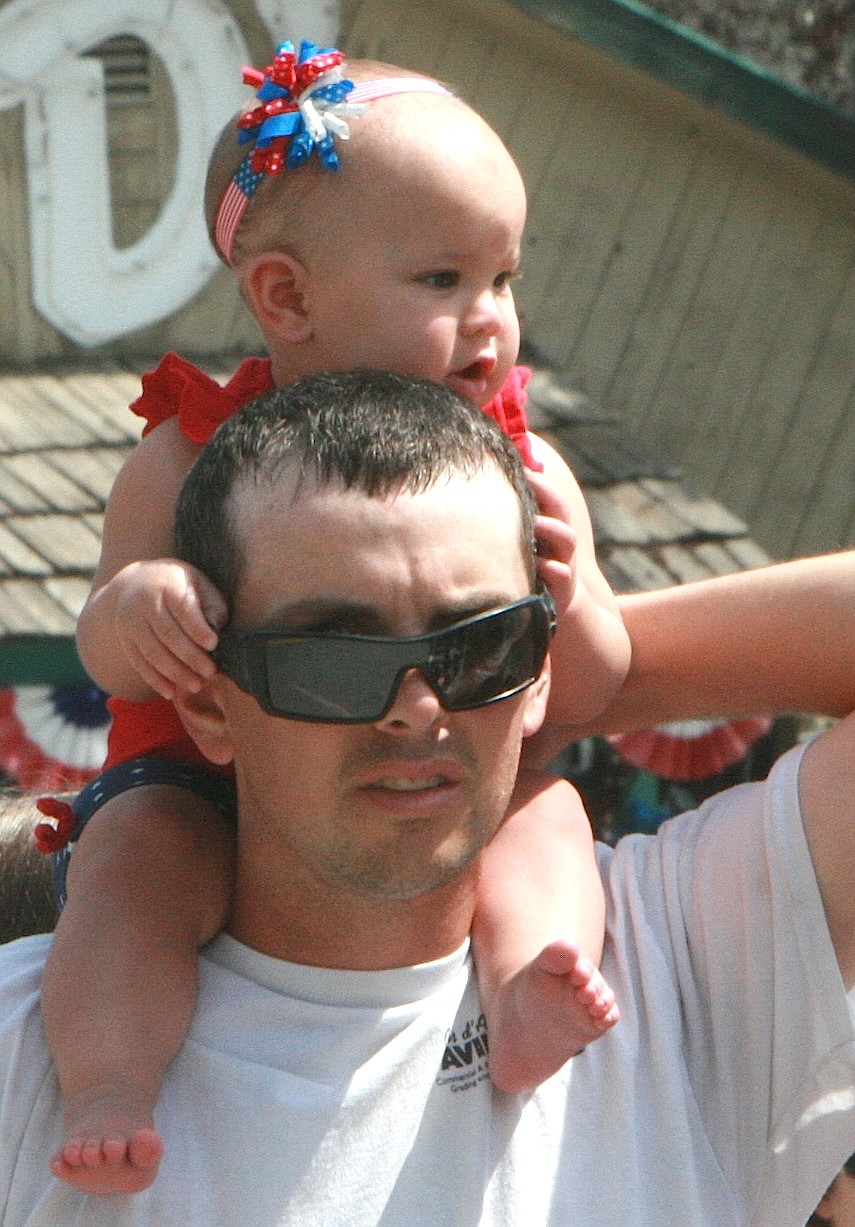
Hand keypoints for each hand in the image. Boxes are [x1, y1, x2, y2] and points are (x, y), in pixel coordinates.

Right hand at [113, 559, 227, 699]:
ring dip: (175, 673)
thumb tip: (217, 630)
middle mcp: (143, 602)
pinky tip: (171, 693)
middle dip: (190, 656)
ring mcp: (130, 622)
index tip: (214, 644)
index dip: (197, 628)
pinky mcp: (124, 640)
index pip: (182, 608)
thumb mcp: (199, 584)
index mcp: (166, 583)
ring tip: (196, 686)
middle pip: (167, 633)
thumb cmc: (180, 586)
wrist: (138, 583)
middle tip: (210, 672)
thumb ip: (211, 605)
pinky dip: (154, 680)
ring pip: (152, 652)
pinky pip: (139, 663)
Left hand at [527, 469, 577, 617]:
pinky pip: (561, 575)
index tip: (520, 466)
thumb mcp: (527, 541)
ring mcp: (564, 562)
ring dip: (551, 527)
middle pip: (561, 510)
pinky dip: (551, 569)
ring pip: (567, 539)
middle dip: (547, 492)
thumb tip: (495, 484)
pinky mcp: (561, 587)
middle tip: (529, 479)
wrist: (555, 604)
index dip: (539, 480)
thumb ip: (519, 518)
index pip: (550, 495)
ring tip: (534, 521)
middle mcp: (561, 541)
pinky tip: (538, 565)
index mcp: (552, 525)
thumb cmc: (532, 567)